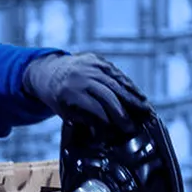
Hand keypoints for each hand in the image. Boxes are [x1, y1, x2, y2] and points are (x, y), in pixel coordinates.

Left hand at [24, 52, 150, 131]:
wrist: (46, 71)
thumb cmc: (57, 96)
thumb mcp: (64, 111)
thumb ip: (84, 119)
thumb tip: (105, 132)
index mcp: (70, 91)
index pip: (96, 106)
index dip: (112, 118)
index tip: (124, 128)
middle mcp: (80, 76)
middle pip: (109, 93)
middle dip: (125, 109)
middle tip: (139, 121)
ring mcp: (88, 65)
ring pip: (115, 81)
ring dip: (132, 95)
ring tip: (145, 108)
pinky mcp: (95, 59)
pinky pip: (115, 72)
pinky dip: (127, 83)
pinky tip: (137, 93)